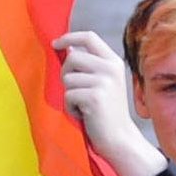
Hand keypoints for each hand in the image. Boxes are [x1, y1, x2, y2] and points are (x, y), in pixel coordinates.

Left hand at [52, 31, 163, 175]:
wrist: (119, 137)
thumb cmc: (107, 111)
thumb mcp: (103, 82)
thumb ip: (89, 65)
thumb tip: (69, 49)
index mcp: (113, 61)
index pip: (89, 37)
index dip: (69, 37)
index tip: (56, 44)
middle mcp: (110, 68)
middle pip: (73, 57)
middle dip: (66, 74)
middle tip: (76, 91)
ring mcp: (104, 82)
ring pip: (68, 78)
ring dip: (69, 94)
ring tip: (84, 105)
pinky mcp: (94, 97)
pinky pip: (68, 95)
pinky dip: (71, 107)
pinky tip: (84, 114)